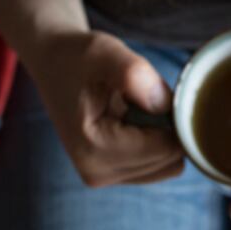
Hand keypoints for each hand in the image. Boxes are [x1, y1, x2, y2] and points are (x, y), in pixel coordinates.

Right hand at [27, 27, 184, 186]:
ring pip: (167, 165)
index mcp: (93, 149)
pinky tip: (138, 116)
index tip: (161, 88)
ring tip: (139, 104)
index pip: (164, 148)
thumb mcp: (104, 53)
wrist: (54, 64)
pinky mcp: (112, 173)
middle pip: (169, 159)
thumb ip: (133, 74)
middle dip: (170, 125)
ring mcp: (104, 176)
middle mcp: (97, 173)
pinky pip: (157, 165)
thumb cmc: (78, 57)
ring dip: (164, 133)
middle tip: (148, 93)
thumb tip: (165, 105)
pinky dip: (157, 140)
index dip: (176, 116)